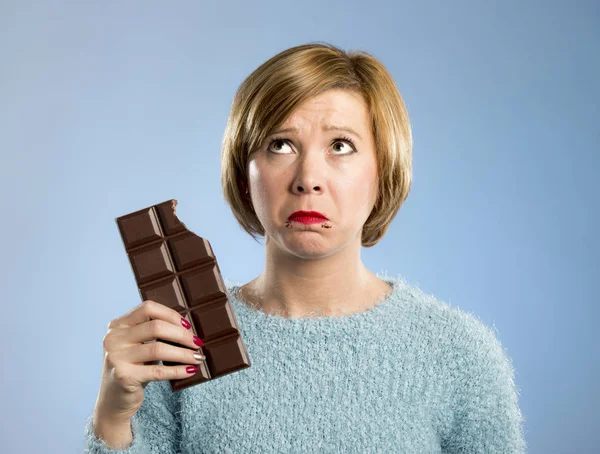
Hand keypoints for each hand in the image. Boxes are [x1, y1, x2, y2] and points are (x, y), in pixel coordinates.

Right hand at [93, 300, 203, 420]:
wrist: (113, 401)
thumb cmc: (133, 369)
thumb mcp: (137, 345)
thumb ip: (153, 332)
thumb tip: (188, 326)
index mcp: (118, 325)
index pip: (148, 308)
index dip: (171, 314)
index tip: (188, 326)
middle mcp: (113, 339)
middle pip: (156, 327)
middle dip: (182, 335)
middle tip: (198, 343)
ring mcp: (116, 357)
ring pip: (158, 349)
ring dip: (184, 353)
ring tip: (198, 357)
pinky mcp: (124, 377)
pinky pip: (158, 371)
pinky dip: (178, 370)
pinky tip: (190, 370)